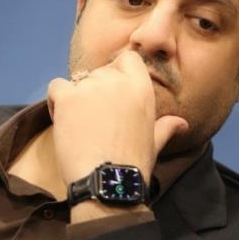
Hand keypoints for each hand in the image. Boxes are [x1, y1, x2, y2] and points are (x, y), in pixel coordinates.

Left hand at [47, 50, 187, 187]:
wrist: (108, 181)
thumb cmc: (133, 164)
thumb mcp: (155, 142)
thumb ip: (166, 127)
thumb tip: (182, 124)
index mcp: (141, 87)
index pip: (127, 58)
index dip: (117, 73)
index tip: (113, 95)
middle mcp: (117, 81)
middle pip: (99, 72)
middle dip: (95, 91)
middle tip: (96, 121)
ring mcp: (92, 87)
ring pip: (76, 81)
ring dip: (75, 99)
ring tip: (80, 127)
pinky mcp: (68, 97)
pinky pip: (56, 87)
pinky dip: (56, 103)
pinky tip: (64, 124)